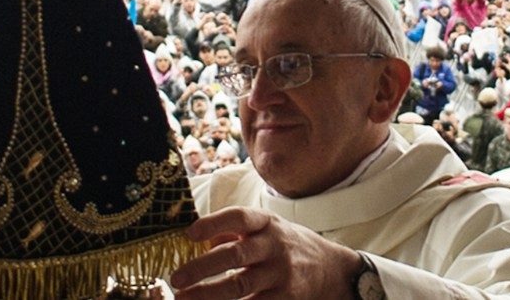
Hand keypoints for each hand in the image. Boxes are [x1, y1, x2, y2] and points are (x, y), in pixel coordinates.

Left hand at [170, 207, 360, 299]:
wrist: (332, 269)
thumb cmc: (286, 245)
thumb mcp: (266, 229)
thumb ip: (234, 232)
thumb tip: (197, 240)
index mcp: (266, 222)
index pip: (239, 217)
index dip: (214, 224)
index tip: (189, 234)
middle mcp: (275, 246)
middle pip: (235, 255)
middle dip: (202, 267)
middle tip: (176, 278)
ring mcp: (282, 274)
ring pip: (240, 286)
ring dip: (208, 294)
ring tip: (184, 298)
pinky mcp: (287, 298)